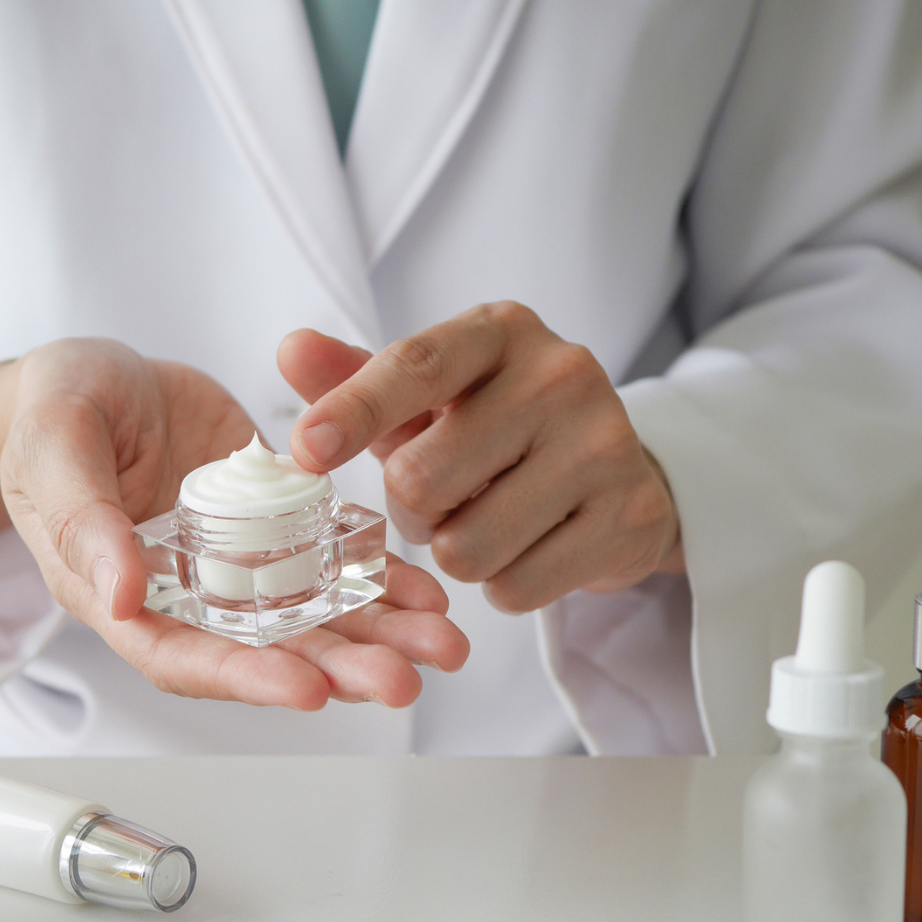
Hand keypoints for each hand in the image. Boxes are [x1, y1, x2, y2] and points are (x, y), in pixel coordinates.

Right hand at [0, 338, 468, 708]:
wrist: (107, 379)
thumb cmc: (58, 409)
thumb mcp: (54, 446)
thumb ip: (82, 519)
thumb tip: (118, 596)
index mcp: (124, 597)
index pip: (186, 659)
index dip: (248, 679)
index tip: (311, 689)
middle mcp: (193, 598)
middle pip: (269, 652)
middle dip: (340, 670)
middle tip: (404, 679)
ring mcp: (242, 568)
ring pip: (316, 617)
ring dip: (380, 636)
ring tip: (441, 644)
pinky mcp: (281, 530)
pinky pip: (335, 564)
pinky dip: (382, 581)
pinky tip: (427, 592)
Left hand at [280, 303, 682, 613]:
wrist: (617, 472)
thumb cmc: (501, 429)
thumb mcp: (431, 397)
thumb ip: (359, 379)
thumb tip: (291, 350)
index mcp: (502, 333)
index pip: (415, 365)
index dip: (353, 411)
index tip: (306, 451)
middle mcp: (562, 375)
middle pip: (423, 479)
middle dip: (410, 511)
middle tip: (440, 500)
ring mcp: (605, 445)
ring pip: (466, 548)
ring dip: (454, 554)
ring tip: (485, 523)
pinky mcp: (630, 516)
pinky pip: (516, 588)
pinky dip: (504, 586)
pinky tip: (528, 549)